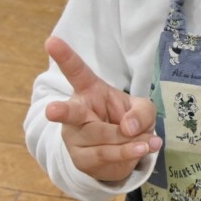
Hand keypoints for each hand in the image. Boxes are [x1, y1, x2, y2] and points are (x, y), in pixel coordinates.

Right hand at [43, 36, 161, 181]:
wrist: (122, 155)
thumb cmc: (128, 122)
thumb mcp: (143, 110)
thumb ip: (142, 113)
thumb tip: (129, 128)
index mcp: (90, 91)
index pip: (77, 72)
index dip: (65, 57)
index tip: (52, 41)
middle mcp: (76, 112)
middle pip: (71, 113)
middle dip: (61, 111)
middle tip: (53, 110)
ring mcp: (75, 137)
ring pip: (101, 138)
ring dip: (129, 141)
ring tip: (149, 141)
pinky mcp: (81, 159)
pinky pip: (106, 155)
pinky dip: (129, 153)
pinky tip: (144, 149)